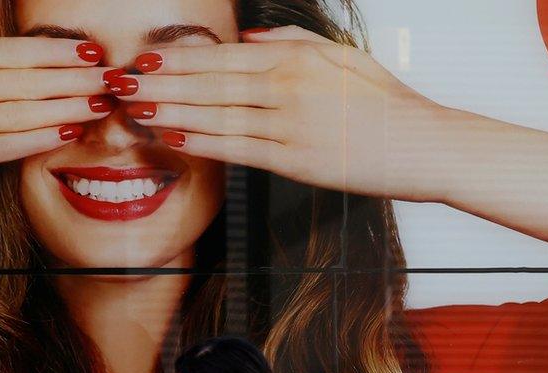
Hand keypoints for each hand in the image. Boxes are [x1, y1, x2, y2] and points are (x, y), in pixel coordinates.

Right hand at [0, 0, 110, 199]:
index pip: (12, 51)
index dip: (57, 53)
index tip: (90, 53)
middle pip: (26, 79)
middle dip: (75, 78)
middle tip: (112, 79)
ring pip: (20, 112)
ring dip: (66, 107)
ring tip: (100, 105)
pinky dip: (35, 139)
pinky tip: (64, 134)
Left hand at [109, 25, 449, 201]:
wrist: (423, 145)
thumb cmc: (382, 101)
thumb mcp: (342, 55)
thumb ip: (291, 41)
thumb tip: (247, 35)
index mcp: (297, 60)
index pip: (224, 56)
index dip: (180, 59)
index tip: (147, 58)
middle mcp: (289, 89)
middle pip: (211, 85)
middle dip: (162, 84)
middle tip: (124, 84)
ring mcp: (290, 127)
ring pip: (217, 117)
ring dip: (171, 114)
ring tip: (136, 110)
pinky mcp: (294, 162)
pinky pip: (238, 150)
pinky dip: (202, 144)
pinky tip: (172, 140)